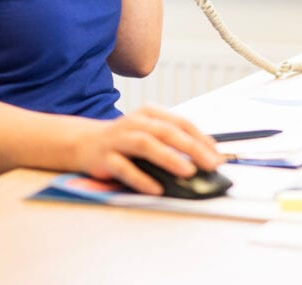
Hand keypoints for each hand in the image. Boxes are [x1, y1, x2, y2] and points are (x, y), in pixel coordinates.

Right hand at [73, 105, 223, 194]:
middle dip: (192, 148)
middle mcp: (135, 122)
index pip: (181, 123)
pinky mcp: (105, 158)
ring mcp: (119, 139)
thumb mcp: (149, 132)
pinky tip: (156, 188)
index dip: (201, 138)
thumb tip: (207, 156)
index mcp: (150, 113)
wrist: (83, 142)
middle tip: (211, 164)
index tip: (218, 155)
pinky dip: (141, 179)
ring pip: (146, 145)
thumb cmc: (124, 140)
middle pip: (167, 132)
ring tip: (188, 172)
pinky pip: (124, 168)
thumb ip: (173, 140)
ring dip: (169, 158)